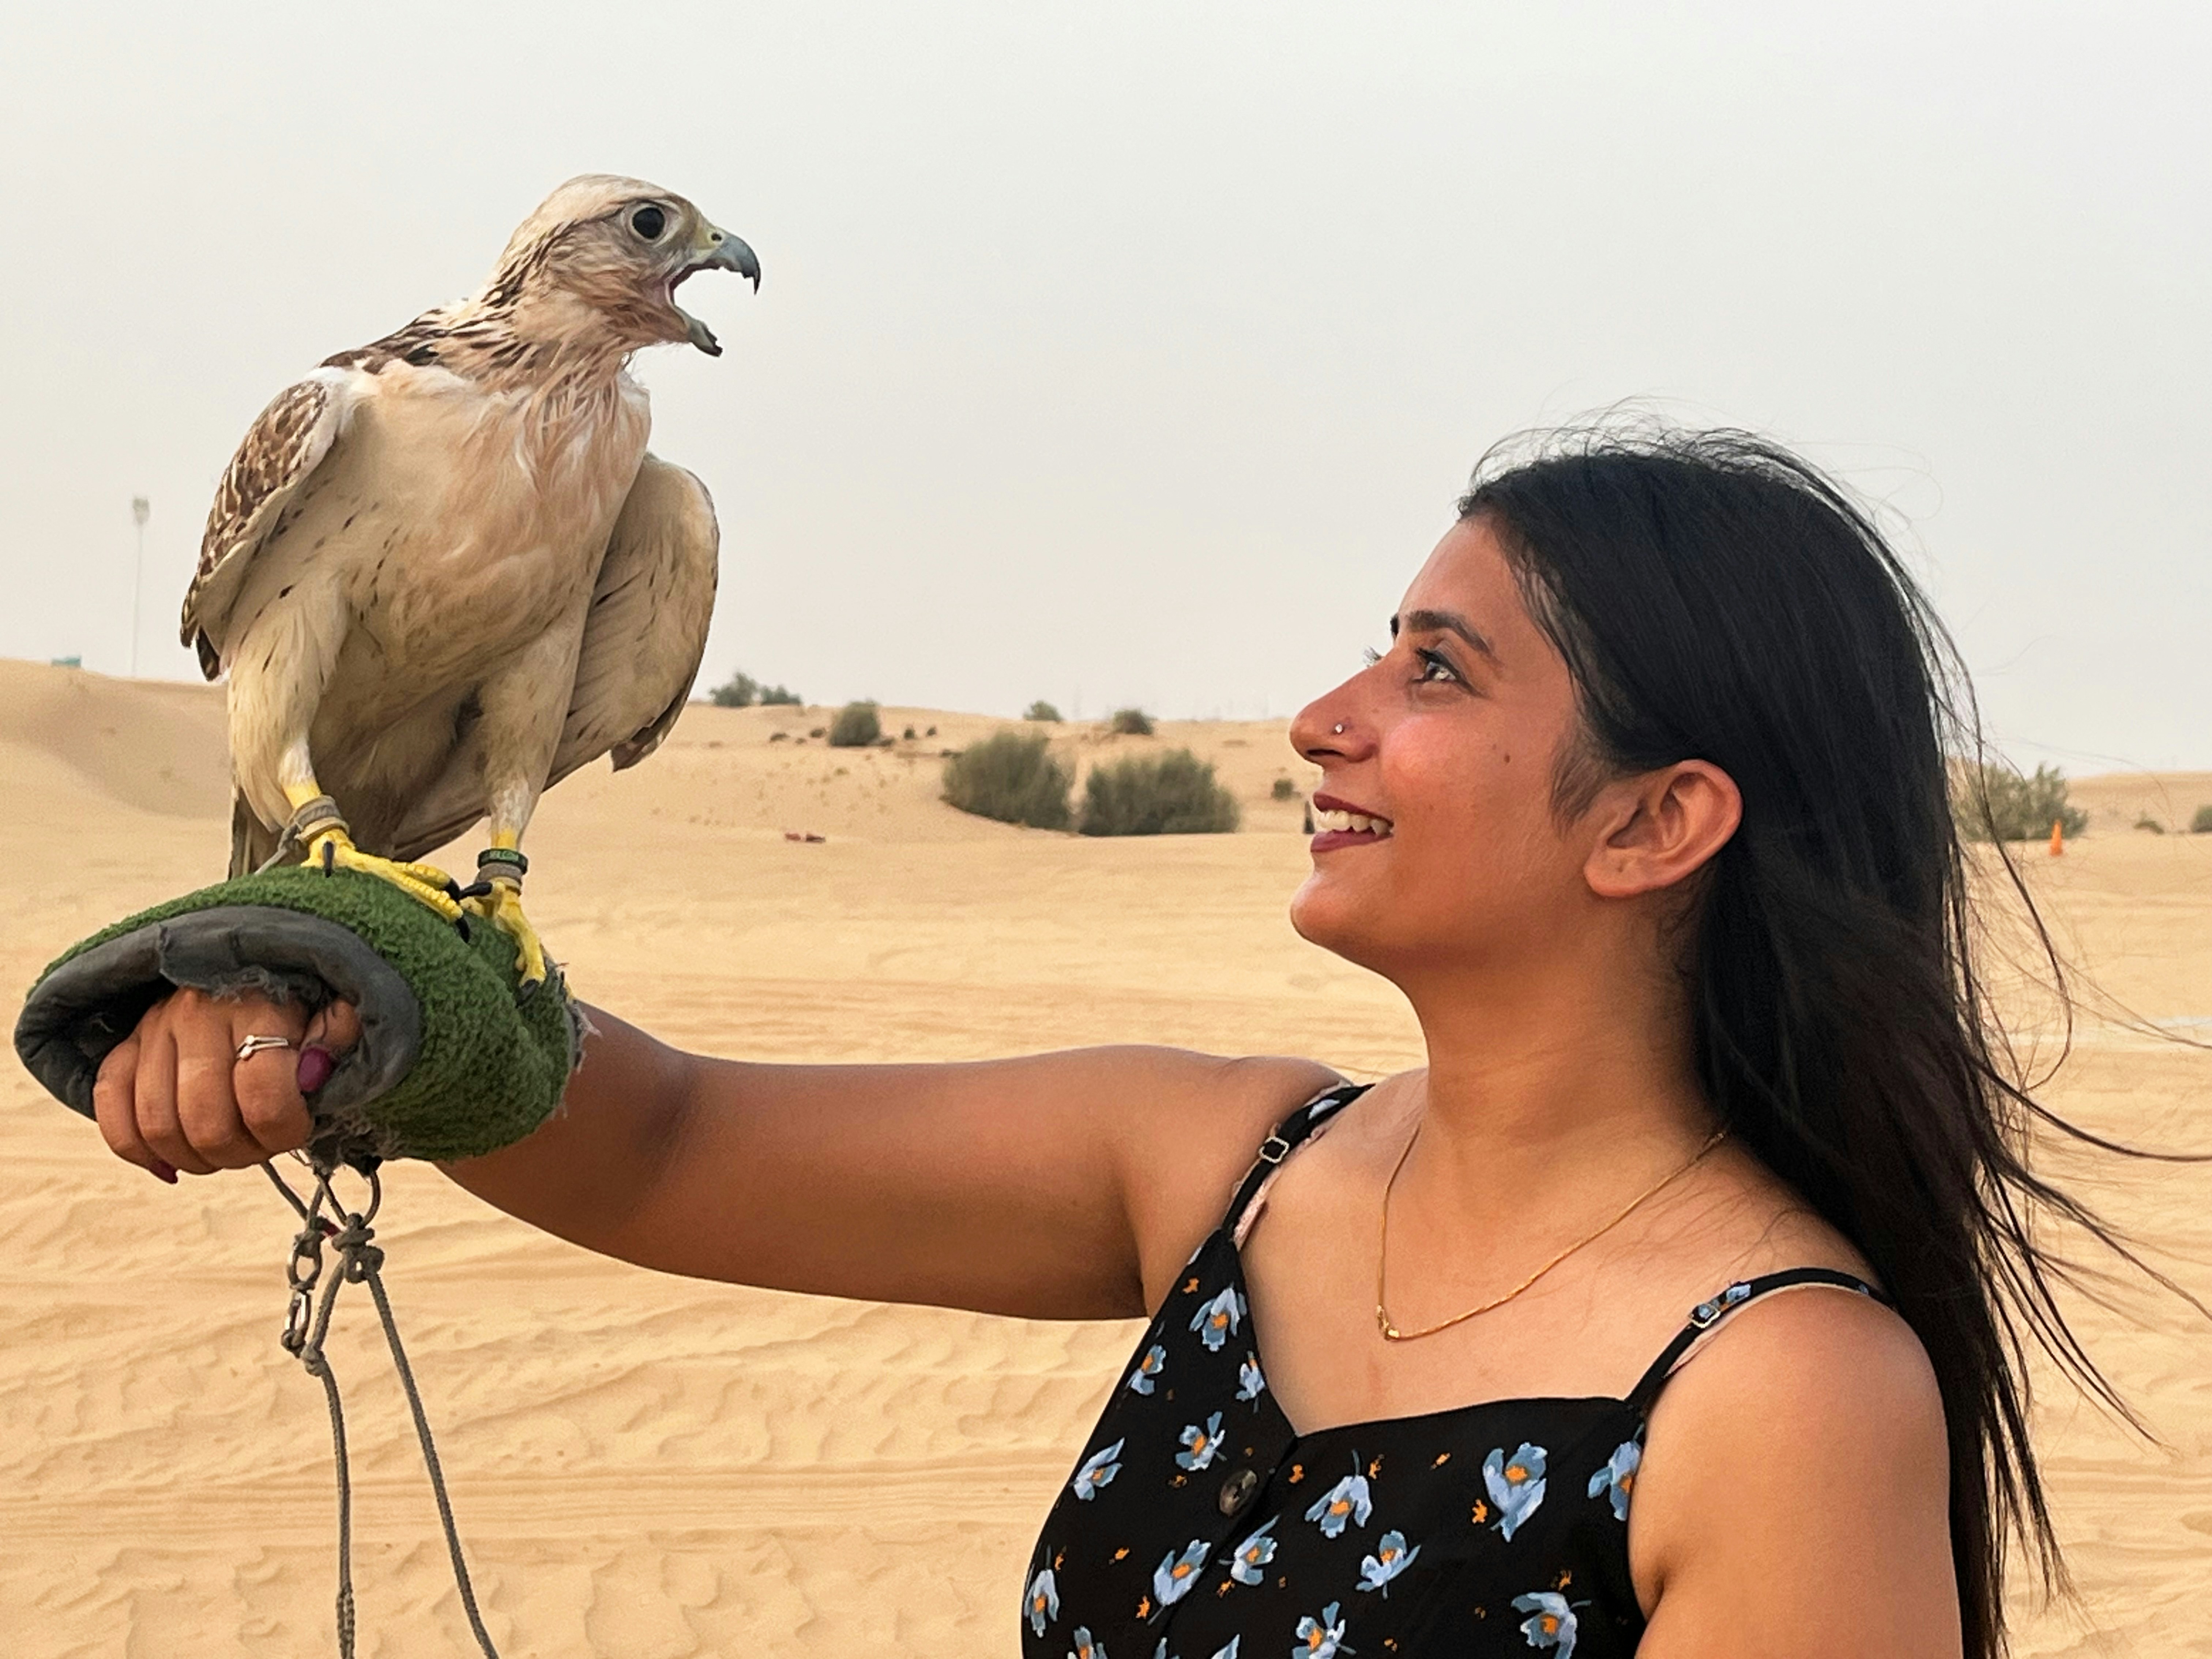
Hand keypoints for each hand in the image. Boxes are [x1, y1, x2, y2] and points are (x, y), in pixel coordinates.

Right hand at [92, 990, 361, 1181]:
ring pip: (157, 1126)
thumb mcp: (333, 1011)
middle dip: (241, 1152)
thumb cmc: (297, 1006)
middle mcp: (197, 1014)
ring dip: (196, 1158)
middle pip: (205, 1122)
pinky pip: (111, 1108)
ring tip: (227, 1149)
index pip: (262, 1094)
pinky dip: (138, 1149)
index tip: (297, 1128)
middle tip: (261, 1145)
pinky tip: (174, 1162)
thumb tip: (313, 1073)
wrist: (248, 970)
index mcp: (258, 1005)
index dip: (283, 1131)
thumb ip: (336, 1038)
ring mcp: (153, 1029)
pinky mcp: (124, 1045)